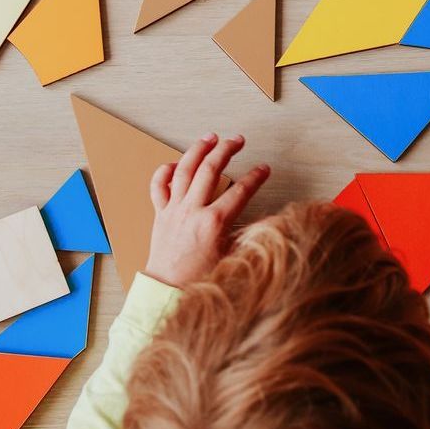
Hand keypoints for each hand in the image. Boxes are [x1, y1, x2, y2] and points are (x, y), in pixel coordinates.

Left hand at [142, 133, 271, 286]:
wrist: (168, 291)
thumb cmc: (200, 280)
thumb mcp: (233, 258)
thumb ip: (250, 236)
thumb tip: (271, 223)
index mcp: (213, 223)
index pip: (240, 191)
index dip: (255, 177)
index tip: (264, 168)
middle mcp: (192, 211)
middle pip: (211, 170)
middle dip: (227, 150)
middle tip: (238, 140)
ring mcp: (174, 210)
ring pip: (184, 170)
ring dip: (198, 150)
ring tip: (210, 137)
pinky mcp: (160, 214)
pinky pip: (158, 186)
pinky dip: (165, 171)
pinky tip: (176, 162)